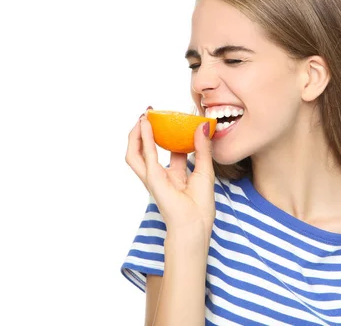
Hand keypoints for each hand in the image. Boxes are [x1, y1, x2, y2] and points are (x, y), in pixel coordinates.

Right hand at [125, 108, 215, 245]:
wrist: (194, 225)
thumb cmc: (200, 206)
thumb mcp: (204, 170)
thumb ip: (202, 148)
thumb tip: (204, 126)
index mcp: (174, 175)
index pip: (169, 150)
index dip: (170, 134)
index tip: (172, 118)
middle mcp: (161, 175)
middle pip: (146, 150)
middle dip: (145, 132)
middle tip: (149, 114)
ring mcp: (153, 178)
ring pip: (135, 153)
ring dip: (136, 134)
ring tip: (142, 117)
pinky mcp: (152, 179)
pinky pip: (145, 155)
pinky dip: (144, 139)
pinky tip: (145, 125)